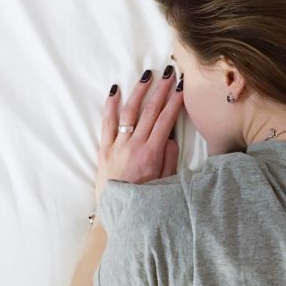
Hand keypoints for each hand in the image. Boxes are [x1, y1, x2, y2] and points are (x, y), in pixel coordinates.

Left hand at [94, 68, 183, 205]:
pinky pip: (107, 123)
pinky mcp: (104, 149)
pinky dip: (110, 105)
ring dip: (139, 92)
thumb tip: (172, 136)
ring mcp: (117, 145)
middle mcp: (134, 145)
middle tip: (168, 73)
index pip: (166, 120)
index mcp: (151, 153)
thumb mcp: (165, 182)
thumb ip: (169, 158)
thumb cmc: (144, 200)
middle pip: (150, 111)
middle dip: (161, 90)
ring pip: (129, 112)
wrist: (117, 213)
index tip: (181, 86)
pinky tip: (115, 91)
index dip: (175, 101)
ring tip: (147, 76)